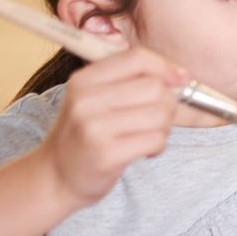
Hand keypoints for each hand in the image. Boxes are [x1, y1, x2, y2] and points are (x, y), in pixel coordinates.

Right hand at [36, 49, 185, 208]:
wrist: (55, 176)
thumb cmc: (87, 134)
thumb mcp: (96, 99)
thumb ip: (131, 82)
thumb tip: (182, 76)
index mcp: (84, 80)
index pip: (136, 59)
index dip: (166, 66)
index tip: (181, 79)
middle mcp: (85, 101)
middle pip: (154, 87)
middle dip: (169, 103)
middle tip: (158, 118)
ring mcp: (93, 128)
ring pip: (160, 114)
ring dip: (165, 127)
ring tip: (149, 135)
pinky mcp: (105, 155)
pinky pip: (156, 139)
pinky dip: (158, 146)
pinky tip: (145, 151)